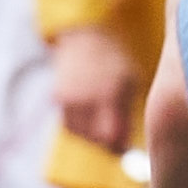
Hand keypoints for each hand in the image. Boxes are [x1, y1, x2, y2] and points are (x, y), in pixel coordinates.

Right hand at [46, 22, 134, 154]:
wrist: (85, 38)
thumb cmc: (115, 62)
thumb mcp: (130, 83)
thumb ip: (126, 114)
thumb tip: (123, 146)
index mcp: (111, 92)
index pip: (112, 135)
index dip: (119, 147)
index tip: (125, 149)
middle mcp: (87, 96)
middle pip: (96, 138)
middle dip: (107, 143)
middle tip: (117, 140)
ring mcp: (69, 97)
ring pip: (81, 134)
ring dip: (93, 136)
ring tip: (104, 122)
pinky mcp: (57, 98)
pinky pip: (69, 125)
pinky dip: (80, 127)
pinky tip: (90, 116)